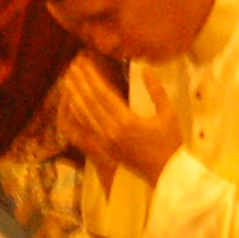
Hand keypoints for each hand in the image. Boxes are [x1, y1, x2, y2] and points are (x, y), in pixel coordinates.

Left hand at [54, 53, 180, 183]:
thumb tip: (145, 69)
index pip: (103, 94)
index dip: (91, 77)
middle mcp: (112, 132)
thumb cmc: (171, 143)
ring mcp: (106, 141)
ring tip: (67, 80)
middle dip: (79, 83)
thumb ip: (156, 91)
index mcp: (127, 122)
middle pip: (90, 103)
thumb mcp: (168, 114)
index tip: (82, 63)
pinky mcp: (105, 148)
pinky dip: (78, 114)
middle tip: (70, 66)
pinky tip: (72, 103)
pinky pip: (87, 128)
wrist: (167, 174)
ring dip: (74, 96)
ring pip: (85, 116)